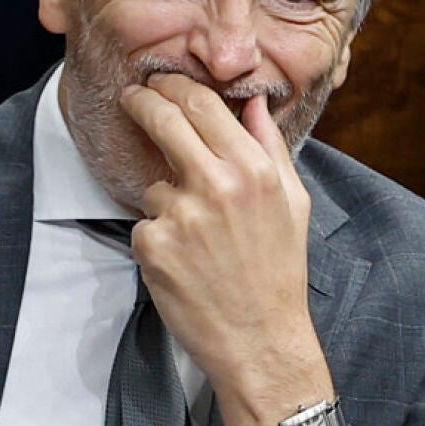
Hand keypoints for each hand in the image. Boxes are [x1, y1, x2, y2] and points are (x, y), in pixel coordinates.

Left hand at [119, 72, 335, 425]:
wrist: (261, 341)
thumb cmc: (278, 273)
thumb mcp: (291, 202)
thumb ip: (269, 146)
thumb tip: (254, 102)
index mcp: (253, 169)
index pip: (201, 103)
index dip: (173, 87)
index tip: (159, 84)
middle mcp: (216, 185)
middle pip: (165, 119)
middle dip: (143, 102)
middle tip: (133, 98)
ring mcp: (181, 215)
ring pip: (155, 184)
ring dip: (166, 200)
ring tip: (198, 239)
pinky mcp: (154, 246)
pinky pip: (145, 225)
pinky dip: (158, 238)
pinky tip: (186, 262)